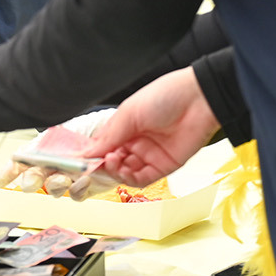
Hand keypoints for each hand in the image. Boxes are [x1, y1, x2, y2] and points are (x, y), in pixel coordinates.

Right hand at [83, 66, 218, 185]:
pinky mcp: (163, 166)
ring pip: (124, 173)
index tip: (79, 160)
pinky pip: (142, 179)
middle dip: (101, 164)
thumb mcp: (128, 113)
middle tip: (94, 163)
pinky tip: (123, 169)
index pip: (102, 146)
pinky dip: (129, 178)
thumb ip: (109, 136)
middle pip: (111, 162)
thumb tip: (87, 153)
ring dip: (114, 171)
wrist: (197, 100)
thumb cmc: (163, 97)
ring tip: (111, 160)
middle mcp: (134, 142)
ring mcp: (148, 155)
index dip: (91, 154)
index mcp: (124, 127)